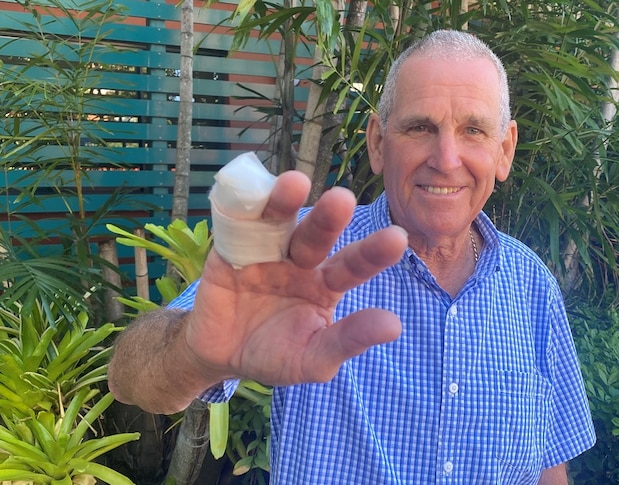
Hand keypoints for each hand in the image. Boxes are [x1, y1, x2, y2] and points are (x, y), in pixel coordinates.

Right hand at [183, 170, 407, 385]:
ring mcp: (265, 250)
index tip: (397, 238)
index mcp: (327, 283)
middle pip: (317, 235)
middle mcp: (301, 260)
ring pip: (278, 220)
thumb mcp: (313, 359)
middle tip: (342, 199)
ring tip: (294, 183)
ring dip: (285, 201)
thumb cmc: (276, 354)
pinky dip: (242, 208)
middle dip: (328, 218)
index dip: (373, 252)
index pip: (353, 265)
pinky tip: (248, 195)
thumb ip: (348, 340)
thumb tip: (393, 326)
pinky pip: (236, 225)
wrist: (221, 355)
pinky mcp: (231, 248)